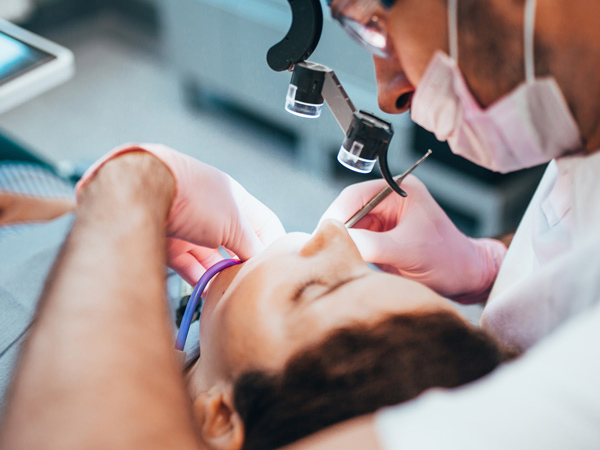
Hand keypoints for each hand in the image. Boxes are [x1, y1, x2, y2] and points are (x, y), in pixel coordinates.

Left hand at [77, 144, 284, 283]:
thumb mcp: (234, 222)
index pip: (264, 225)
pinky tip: (209, 293)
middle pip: (237, 244)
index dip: (273, 246)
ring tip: (231, 294)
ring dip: (222, 276)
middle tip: (253, 285)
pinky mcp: (170, 244)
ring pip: (213, 259)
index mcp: (236, 201)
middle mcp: (214, 213)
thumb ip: (250, 245)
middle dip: (245, 264)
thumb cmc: (195, 197)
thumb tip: (260, 265)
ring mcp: (192, 229)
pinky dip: (201, 280)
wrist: (144, 188)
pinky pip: (191, 267)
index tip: (278, 268)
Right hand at [320, 176, 505, 302]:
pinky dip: (348, 253)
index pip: (355, 196)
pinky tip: (343, 264)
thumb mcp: (408, 252)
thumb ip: (372, 245)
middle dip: (336, 231)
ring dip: (340, 243)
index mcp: (398, 191)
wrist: (466, 279)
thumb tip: (338, 242)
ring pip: (348, 229)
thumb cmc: (447, 260)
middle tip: (321, 250)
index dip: (336, 214)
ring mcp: (383, 222)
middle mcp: (388, 202)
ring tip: (331, 259)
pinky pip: (355, 243)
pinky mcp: (380, 240)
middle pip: (347, 211)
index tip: (323, 234)